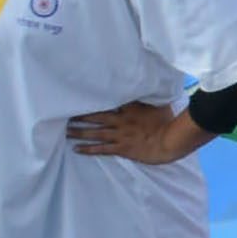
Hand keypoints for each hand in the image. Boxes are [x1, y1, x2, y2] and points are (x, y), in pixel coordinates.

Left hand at [62, 100, 207, 164]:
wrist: (170, 141)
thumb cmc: (168, 122)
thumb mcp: (160, 104)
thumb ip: (150, 98)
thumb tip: (148, 88)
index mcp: (131, 108)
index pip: (109, 102)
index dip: (94, 101)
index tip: (81, 97)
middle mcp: (121, 121)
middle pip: (96, 117)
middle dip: (81, 116)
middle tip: (66, 115)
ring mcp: (120, 135)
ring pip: (95, 133)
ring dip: (80, 132)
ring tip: (66, 131)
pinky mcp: (121, 148)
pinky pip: (101, 149)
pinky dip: (88, 149)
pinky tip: (77, 149)